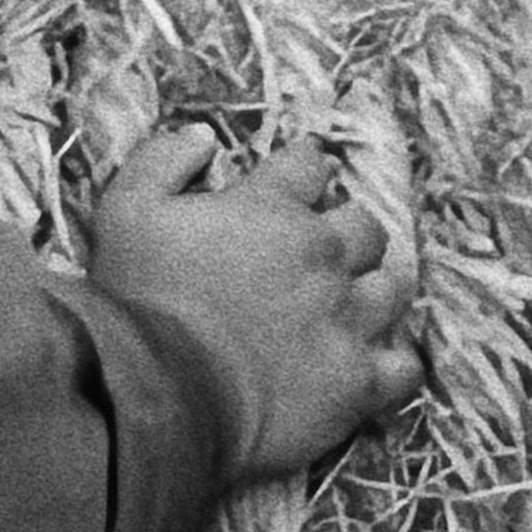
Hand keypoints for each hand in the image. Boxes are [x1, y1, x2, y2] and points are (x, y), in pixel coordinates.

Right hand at [87, 128, 423, 482]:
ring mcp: (345, 319)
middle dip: (349, 233)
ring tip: (355, 305)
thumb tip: (205, 136)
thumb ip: (165, 158)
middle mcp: (321, 254)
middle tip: (325, 255)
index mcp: (272, 206)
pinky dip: (395, 362)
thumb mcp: (127, 207)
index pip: (311, 165)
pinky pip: (404, 367)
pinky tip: (375, 364)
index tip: (297, 184)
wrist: (162, 394)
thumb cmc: (141, 298)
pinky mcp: (356, 383)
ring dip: (375, 291)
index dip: (305, 171)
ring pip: (392, 289)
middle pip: (364, 226)